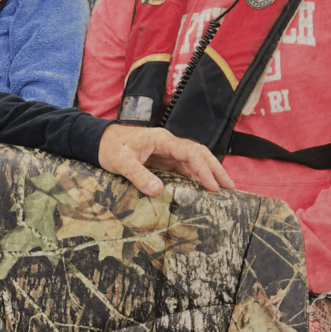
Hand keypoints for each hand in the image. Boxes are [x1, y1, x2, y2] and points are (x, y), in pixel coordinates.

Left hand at [97, 123, 235, 195]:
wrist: (99, 142)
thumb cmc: (110, 147)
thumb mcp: (121, 162)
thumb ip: (139, 175)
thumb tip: (157, 191)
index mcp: (163, 140)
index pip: (191, 153)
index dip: (204, 169)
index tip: (212, 186)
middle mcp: (169, 145)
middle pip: (199, 154)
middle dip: (216, 170)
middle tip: (231, 188)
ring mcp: (167, 153)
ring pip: (194, 162)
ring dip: (209, 174)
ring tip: (223, 190)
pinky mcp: (163, 161)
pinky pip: (184, 169)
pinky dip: (196, 178)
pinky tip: (203, 189)